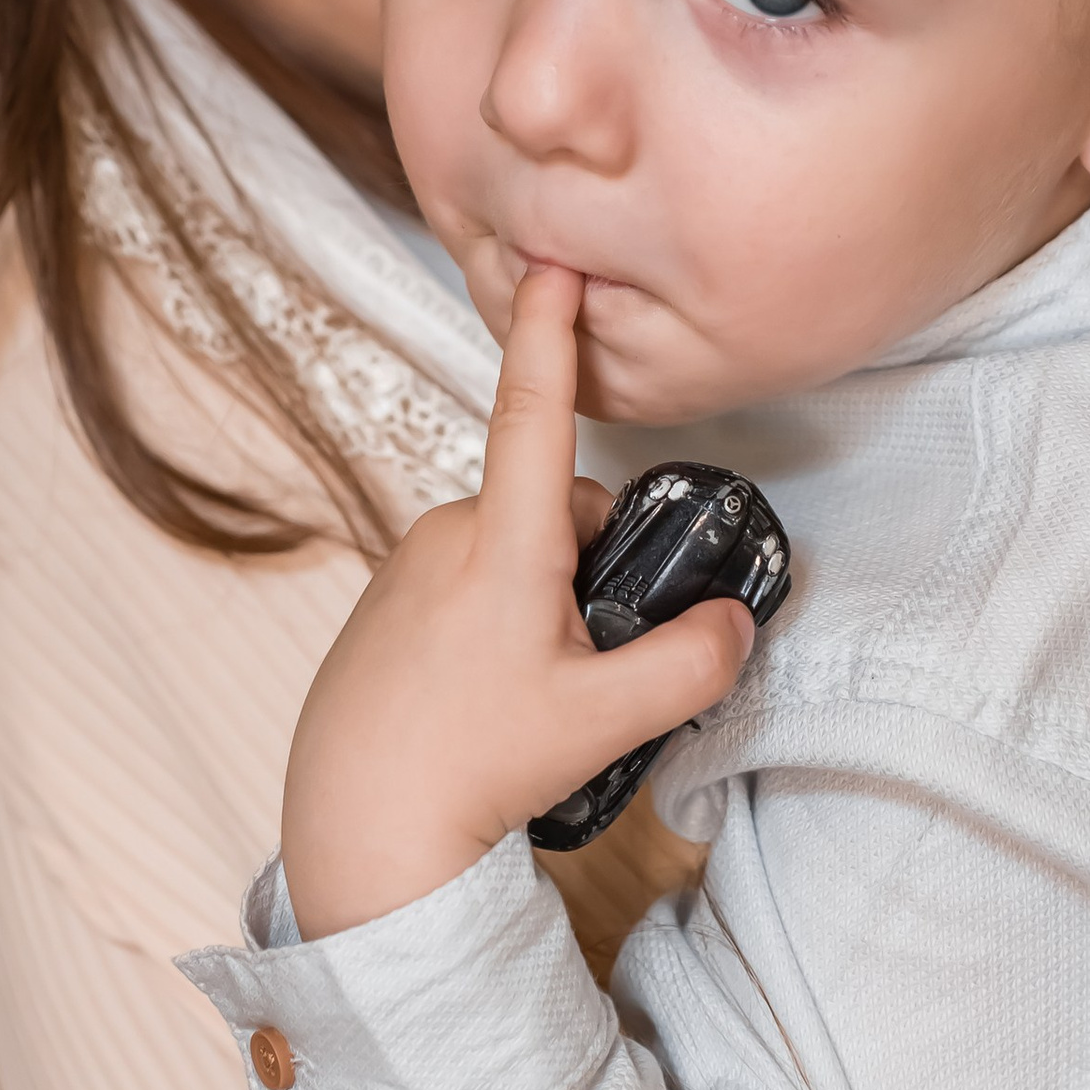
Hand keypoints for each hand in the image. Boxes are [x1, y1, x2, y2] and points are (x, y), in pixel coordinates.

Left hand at [280, 265, 756, 937]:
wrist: (356, 829)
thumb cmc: (472, 768)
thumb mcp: (604, 723)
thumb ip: (688, 666)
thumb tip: (733, 624)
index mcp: (501, 544)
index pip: (534, 413)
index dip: (549, 333)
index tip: (554, 261)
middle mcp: (445, 537)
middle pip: (550, 512)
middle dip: (588, 563)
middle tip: (588, 659)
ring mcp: (403, 571)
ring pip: (508, 554)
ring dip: (539, 598)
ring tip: (529, 695)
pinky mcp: (378, 610)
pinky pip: (460, 589)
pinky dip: (489, 626)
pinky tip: (480, 702)